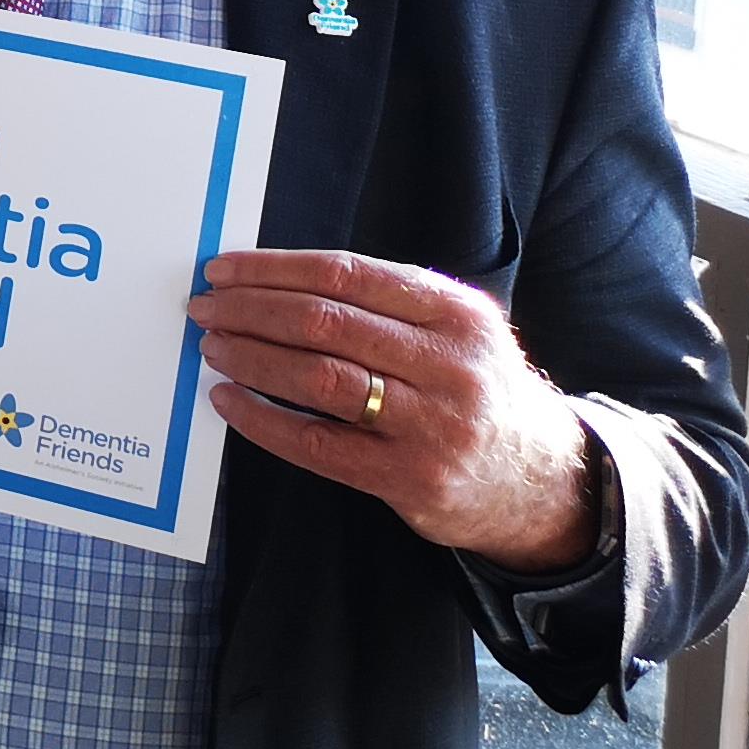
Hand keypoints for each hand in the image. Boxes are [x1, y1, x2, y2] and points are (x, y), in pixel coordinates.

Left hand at [191, 248, 603, 571]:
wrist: (542, 479)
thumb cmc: (475, 389)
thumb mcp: (457, 330)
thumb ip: (386, 302)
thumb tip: (274, 280)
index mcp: (456, 313)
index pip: (346, 274)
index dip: (273, 269)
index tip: (224, 270)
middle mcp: (449, 365)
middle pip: (326, 322)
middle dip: (252, 310)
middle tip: (206, 308)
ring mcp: (433, 425)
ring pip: (319, 379)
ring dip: (252, 358)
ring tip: (213, 347)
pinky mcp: (411, 478)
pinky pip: (318, 443)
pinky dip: (262, 419)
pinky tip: (229, 401)